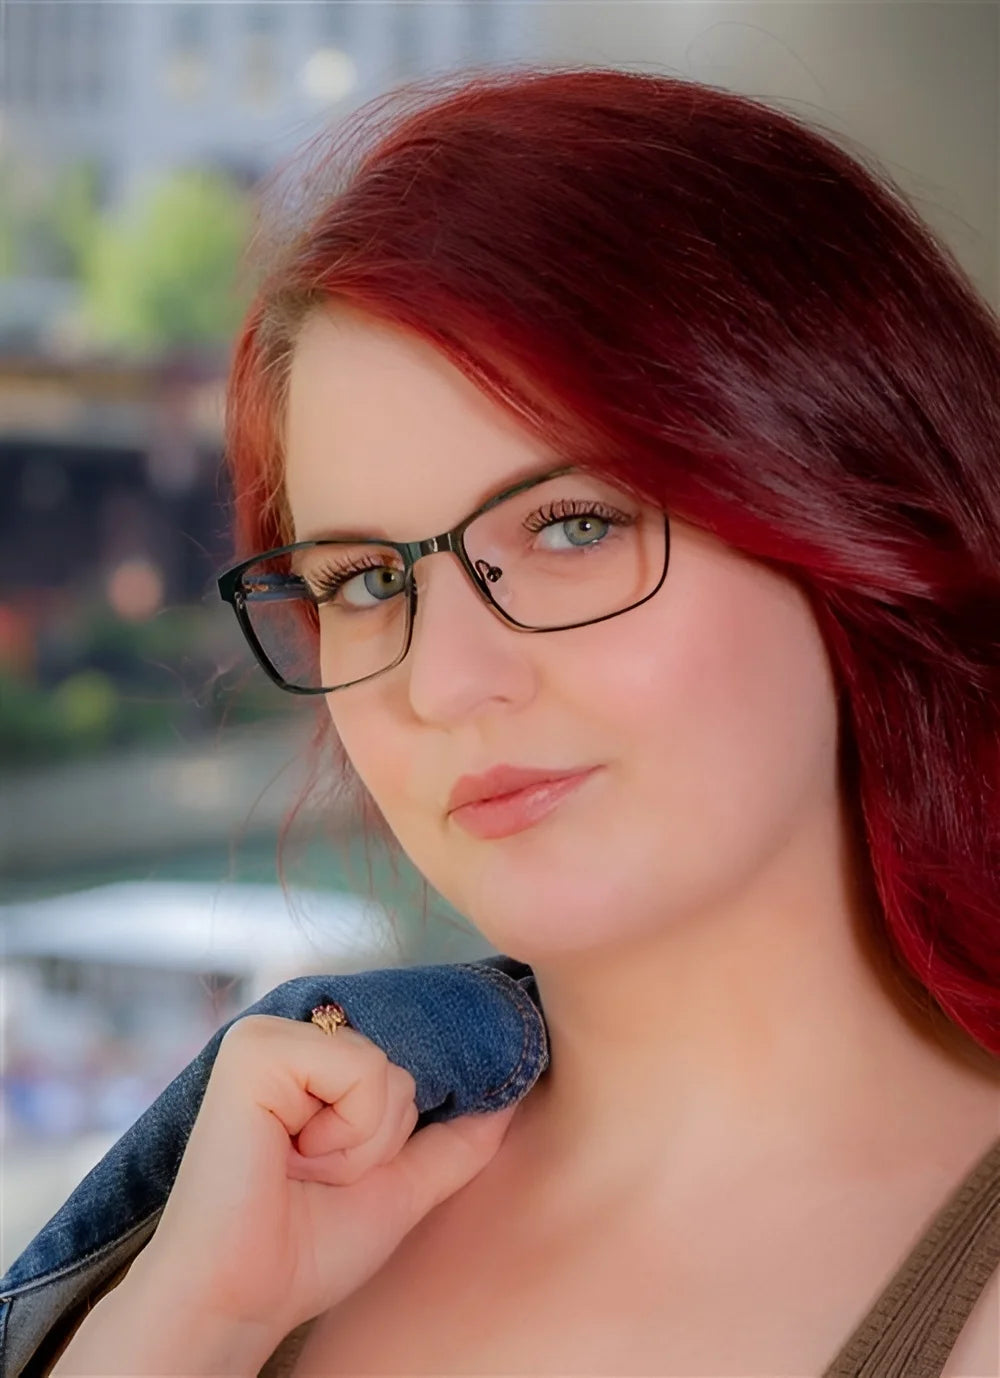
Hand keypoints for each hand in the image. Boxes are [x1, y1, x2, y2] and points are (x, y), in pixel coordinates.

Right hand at [114, 1014, 515, 1351]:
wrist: (241, 1296)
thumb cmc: (306, 1249)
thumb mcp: (399, 1184)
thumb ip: (455, 1140)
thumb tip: (515, 1093)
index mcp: (313, 1059)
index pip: (406, 1059)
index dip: (398, 1123)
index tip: (345, 1170)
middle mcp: (290, 1034)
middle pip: (404, 1065)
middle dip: (381, 1137)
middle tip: (316, 1175)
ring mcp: (268, 1036)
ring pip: (386, 1068)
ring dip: (361, 1141)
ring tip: (301, 1168)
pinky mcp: (254, 1049)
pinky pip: (361, 1071)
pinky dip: (344, 1134)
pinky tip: (288, 1158)